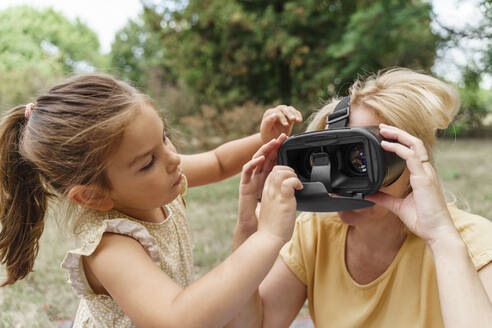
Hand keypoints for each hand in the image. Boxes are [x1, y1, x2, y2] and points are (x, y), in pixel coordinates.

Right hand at [237, 134, 287, 235]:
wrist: (265, 235)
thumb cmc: (276, 222)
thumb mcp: (286, 202)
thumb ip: (291, 192)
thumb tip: (301, 187)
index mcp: (268, 183)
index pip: (272, 162)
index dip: (278, 151)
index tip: (287, 142)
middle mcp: (258, 182)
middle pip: (264, 158)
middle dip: (272, 146)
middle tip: (282, 136)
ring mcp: (250, 184)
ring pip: (254, 160)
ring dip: (263, 150)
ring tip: (272, 143)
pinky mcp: (244, 188)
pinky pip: (246, 171)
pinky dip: (253, 162)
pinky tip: (262, 158)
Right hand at [257, 166, 302, 243]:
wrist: (269, 238)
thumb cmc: (272, 227)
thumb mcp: (272, 208)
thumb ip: (277, 200)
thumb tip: (287, 198)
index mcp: (266, 192)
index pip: (272, 173)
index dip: (282, 172)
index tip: (290, 179)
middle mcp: (269, 191)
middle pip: (276, 169)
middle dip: (288, 170)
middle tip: (294, 180)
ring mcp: (275, 195)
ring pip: (281, 172)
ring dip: (292, 175)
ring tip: (296, 183)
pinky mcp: (283, 200)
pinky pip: (289, 182)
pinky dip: (296, 181)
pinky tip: (299, 188)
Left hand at [260, 105, 301, 142]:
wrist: (271, 140)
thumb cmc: (267, 136)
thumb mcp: (266, 131)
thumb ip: (268, 122)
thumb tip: (274, 115)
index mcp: (269, 114)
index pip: (276, 112)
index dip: (282, 117)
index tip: (285, 125)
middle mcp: (276, 111)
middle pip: (284, 108)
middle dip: (289, 113)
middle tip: (293, 119)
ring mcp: (283, 113)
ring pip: (290, 109)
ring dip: (295, 113)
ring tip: (298, 120)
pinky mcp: (289, 116)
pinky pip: (295, 112)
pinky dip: (298, 115)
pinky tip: (300, 120)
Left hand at [365, 124, 456, 244]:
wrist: (436, 232)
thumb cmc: (423, 220)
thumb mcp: (398, 206)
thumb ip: (384, 199)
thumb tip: (370, 195)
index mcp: (422, 176)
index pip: (413, 151)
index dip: (401, 141)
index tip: (386, 136)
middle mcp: (426, 171)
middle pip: (415, 143)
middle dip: (399, 132)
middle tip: (383, 127)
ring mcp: (426, 174)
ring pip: (415, 145)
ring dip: (399, 135)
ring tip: (385, 130)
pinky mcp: (424, 179)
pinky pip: (412, 157)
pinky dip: (399, 148)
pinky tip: (387, 145)